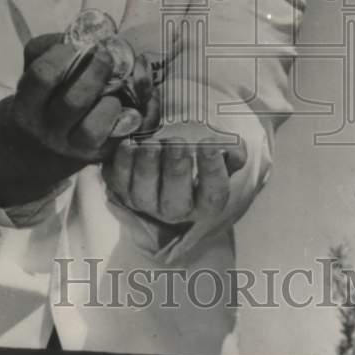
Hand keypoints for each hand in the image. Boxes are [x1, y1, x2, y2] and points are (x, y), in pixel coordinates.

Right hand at [0, 33, 148, 207]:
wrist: (37, 149)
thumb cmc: (43, 98)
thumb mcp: (33, 70)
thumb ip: (49, 48)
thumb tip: (86, 34)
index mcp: (28, 106)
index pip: (42, 77)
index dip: (63, 55)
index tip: (76, 46)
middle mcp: (50, 130)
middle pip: (73, 102)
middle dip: (96, 73)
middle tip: (106, 57)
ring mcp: (76, 147)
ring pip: (95, 129)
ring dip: (111, 103)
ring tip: (116, 90)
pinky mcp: (103, 153)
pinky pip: (128, 134)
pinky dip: (143, 113)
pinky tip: (143, 97)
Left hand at [102, 125, 246, 226]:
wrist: (167, 166)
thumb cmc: (197, 160)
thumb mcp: (220, 159)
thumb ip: (232, 153)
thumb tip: (235, 149)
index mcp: (204, 204)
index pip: (212, 196)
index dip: (212, 172)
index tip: (209, 146)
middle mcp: (174, 211)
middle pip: (176, 201)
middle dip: (176, 170)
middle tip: (178, 143)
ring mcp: (146, 203)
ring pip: (144, 194)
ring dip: (148, 166)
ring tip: (153, 143)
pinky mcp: (123, 191)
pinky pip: (120, 181)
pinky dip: (123, 162)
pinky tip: (130, 144)